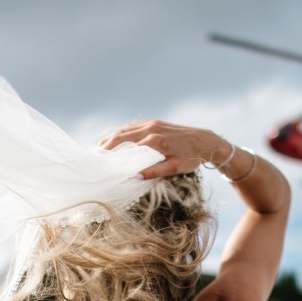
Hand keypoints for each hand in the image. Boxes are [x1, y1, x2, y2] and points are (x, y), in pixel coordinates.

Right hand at [99, 120, 231, 180]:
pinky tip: (117, 139)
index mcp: (154, 140)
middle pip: (122, 134)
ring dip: (113, 136)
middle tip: (95, 153)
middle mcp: (151, 129)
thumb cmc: (191, 157)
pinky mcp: (156, 123)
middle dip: (106, 143)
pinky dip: (123, 132)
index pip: (126, 145)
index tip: (101, 160)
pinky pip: (134, 126)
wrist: (206, 141)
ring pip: (126, 128)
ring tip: (101, 146)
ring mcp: (153, 124)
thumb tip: (133, 177)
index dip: (111, 152)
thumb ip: (153, 172)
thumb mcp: (174, 168)